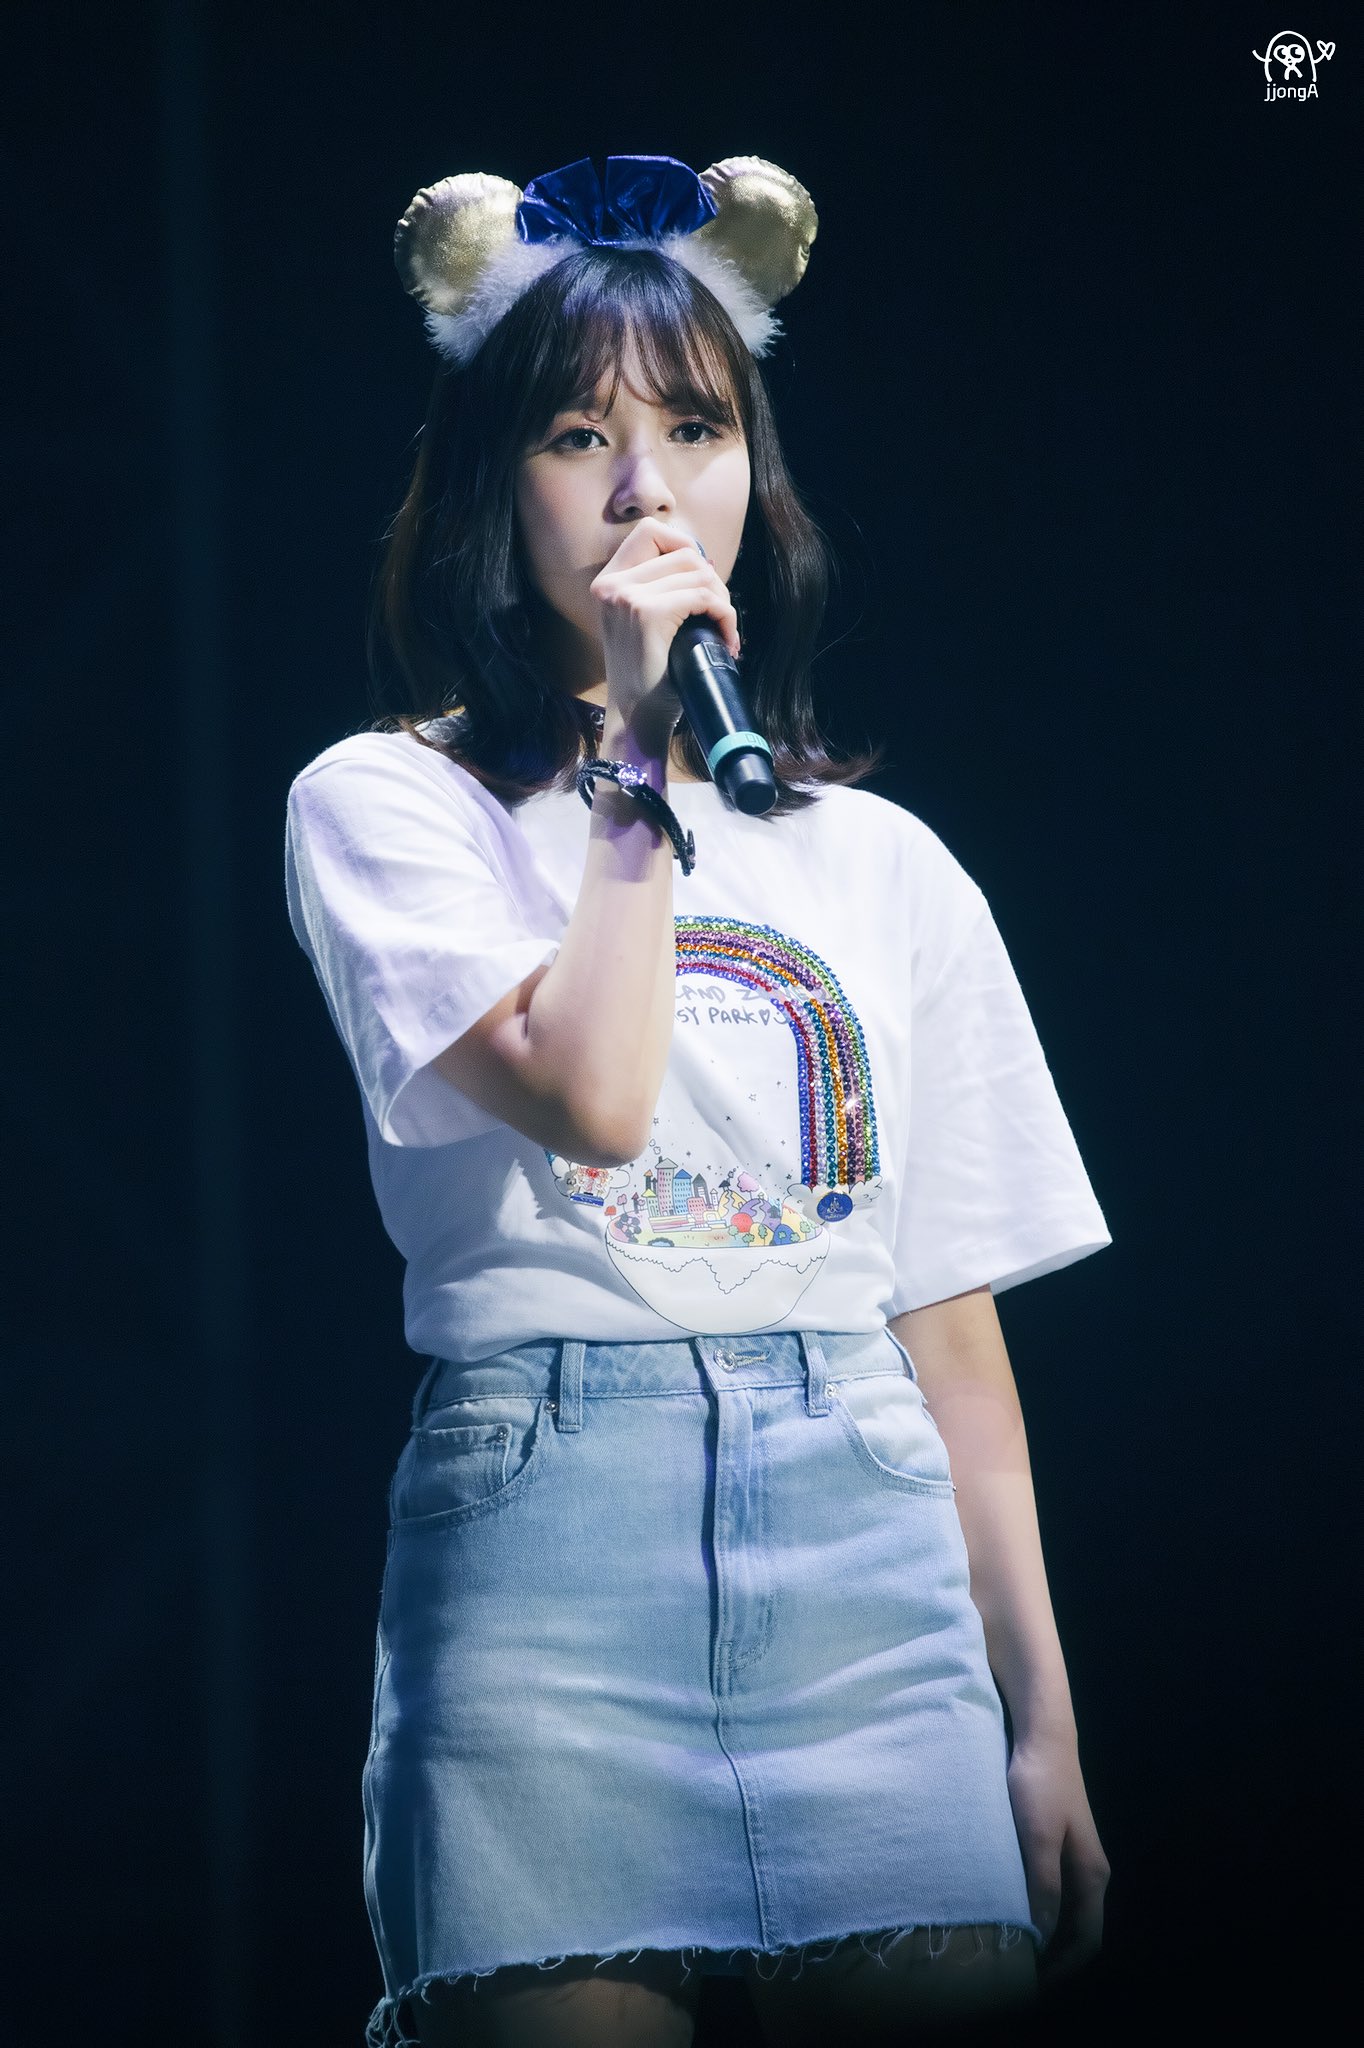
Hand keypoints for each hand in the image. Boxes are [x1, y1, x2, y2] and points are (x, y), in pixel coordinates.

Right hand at [589, 516, 740, 747]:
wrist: (637, 719)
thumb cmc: (648, 677)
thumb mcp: (644, 623)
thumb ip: (659, 588)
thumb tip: (703, 561)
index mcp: (608, 582)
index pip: (651, 530)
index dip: (684, 546)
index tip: (700, 580)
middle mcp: (612, 584)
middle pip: (683, 552)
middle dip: (712, 580)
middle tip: (717, 614)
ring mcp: (627, 596)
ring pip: (699, 573)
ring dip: (722, 601)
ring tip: (722, 632)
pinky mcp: (648, 613)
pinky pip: (704, 597)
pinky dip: (725, 616)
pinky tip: (727, 640)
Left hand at [1006, 1731, 1110, 1985]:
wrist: (1041, 1734)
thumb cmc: (1039, 1783)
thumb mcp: (1037, 1837)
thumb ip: (1041, 1886)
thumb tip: (1040, 1937)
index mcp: (1092, 1875)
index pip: (1088, 1939)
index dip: (1064, 1968)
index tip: (1033, 1986)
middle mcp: (1088, 1872)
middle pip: (1076, 1929)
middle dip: (1052, 1957)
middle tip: (1015, 1974)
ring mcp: (1072, 1857)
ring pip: (1061, 1910)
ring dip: (1041, 1933)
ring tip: (1008, 1948)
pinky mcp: (1053, 1843)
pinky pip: (1048, 1890)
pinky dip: (1033, 1908)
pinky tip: (1007, 1909)